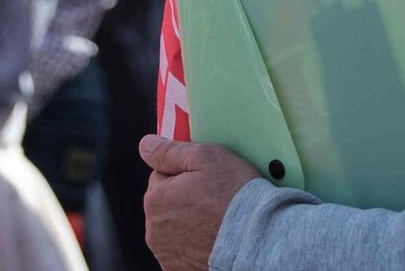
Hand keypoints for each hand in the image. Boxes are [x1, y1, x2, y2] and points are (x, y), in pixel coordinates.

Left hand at [140, 134, 262, 270]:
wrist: (258, 241)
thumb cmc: (234, 198)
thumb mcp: (205, 157)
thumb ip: (170, 151)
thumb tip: (146, 146)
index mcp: (155, 199)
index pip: (161, 177)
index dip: (184, 175)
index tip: (204, 179)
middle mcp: (155, 231)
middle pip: (167, 204)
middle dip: (185, 200)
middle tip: (214, 199)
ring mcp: (167, 254)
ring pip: (175, 228)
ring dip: (189, 224)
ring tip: (217, 221)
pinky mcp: (181, 270)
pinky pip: (184, 251)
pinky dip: (195, 246)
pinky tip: (214, 239)